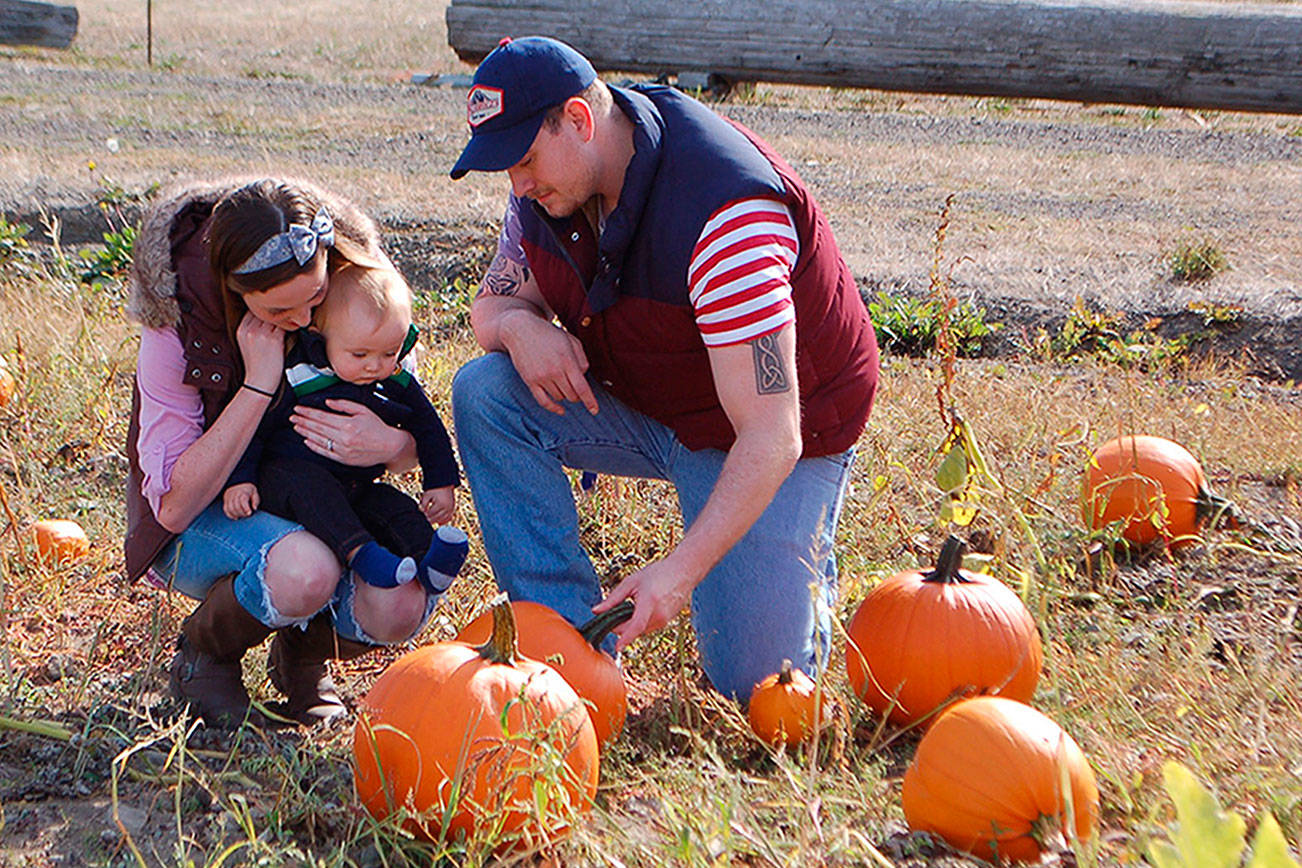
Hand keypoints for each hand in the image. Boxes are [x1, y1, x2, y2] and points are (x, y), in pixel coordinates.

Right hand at [222, 483, 259, 518]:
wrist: (241, 486)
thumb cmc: (250, 492)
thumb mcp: (255, 494)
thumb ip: (255, 501)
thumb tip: (254, 508)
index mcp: (243, 491)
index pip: (243, 500)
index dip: (246, 508)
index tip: (249, 513)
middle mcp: (234, 493)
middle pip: (236, 506)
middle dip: (241, 513)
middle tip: (246, 515)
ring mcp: (228, 496)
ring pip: (230, 508)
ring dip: (236, 514)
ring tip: (242, 516)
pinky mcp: (225, 500)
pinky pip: (225, 509)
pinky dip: (230, 515)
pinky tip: (235, 517)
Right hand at [235, 312, 285, 391]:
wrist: (259, 382)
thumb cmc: (256, 364)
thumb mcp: (247, 344)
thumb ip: (253, 329)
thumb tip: (267, 316)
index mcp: (241, 329)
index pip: (254, 309)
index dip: (265, 310)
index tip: (274, 313)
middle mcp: (249, 329)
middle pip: (265, 312)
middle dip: (275, 313)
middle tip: (285, 315)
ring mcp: (261, 333)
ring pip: (276, 318)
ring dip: (284, 319)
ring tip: (290, 322)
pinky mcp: (273, 339)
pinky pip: (285, 326)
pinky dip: (290, 327)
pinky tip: (294, 330)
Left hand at [290, 398, 407, 465]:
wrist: (389, 446)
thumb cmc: (378, 427)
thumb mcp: (363, 410)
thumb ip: (344, 405)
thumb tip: (327, 402)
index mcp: (348, 424)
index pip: (322, 417)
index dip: (308, 412)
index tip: (298, 408)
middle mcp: (343, 438)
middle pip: (317, 428)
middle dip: (303, 421)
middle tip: (292, 416)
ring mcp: (342, 450)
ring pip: (318, 440)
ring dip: (305, 432)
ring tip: (296, 426)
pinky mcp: (343, 459)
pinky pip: (324, 452)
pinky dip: (313, 446)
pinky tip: (306, 440)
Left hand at [420, 487, 455, 524]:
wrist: (444, 483)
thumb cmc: (435, 489)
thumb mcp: (427, 495)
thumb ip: (423, 504)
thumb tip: (421, 512)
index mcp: (440, 504)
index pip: (431, 514)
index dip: (425, 516)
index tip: (420, 518)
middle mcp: (447, 507)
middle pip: (437, 518)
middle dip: (429, 520)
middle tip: (424, 521)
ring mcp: (451, 509)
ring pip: (442, 519)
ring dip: (436, 521)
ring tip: (429, 520)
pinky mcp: (452, 509)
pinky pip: (448, 518)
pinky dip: (443, 521)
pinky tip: (438, 522)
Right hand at [502, 313, 599, 415]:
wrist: (521, 329)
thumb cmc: (549, 334)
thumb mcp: (571, 340)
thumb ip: (582, 358)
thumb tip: (584, 376)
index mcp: (567, 360)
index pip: (582, 387)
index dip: (590, 401)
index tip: (594, 410)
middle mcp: (554, 371)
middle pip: (572, 395)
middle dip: (577, 394)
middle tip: (576, 386)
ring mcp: (541, 377)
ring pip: (559, 397)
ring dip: (565, 394)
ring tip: (562, 381)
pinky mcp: (530, 381)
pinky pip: (543, 401)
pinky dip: (553, 408)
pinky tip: (561, 410)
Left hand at [590, 555, 700, 652]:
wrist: (683, 571)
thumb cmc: (657, 573)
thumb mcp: (632, 582)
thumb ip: (613, 598)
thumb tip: (596, 611)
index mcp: (649, 602)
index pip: (635, 626)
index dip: (624, 638)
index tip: (616, 648)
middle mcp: (659, 614)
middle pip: (634, 630)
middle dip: (623, 626)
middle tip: (617, 612)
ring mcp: (665, 619)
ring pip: (641, 630)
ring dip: (633, 623)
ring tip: (636, 603)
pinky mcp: (668, 621)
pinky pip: (649, 627)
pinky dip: (642, 621)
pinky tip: (645, 606)